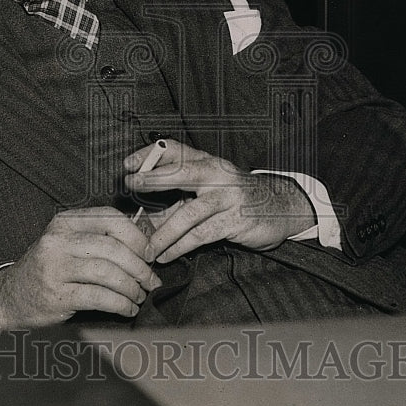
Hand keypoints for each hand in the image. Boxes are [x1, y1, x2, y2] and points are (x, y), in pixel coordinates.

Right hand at [0, 207, 161, 329]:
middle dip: (140, 267)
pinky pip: (99, 297)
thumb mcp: (67, 244)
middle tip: (151, 281)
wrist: (10, 297)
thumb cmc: (49, 270)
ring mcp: (55, 267)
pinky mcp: (56, 295)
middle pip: (113, 247)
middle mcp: (58, 240)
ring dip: (132, 287)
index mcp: (65, 222)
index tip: (151, 253)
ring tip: (139, 296)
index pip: (110, 218)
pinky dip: (120, 304)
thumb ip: (98, 239)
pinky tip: (127, 309)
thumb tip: (146, 244)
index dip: (137, 236)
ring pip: (108, 272)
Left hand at [124, 141, 314, 262]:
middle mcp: (216, 173)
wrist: (279, 207)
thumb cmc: (233, 198)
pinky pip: (202, 235)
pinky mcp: (236, 220)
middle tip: (130, 185)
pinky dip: (180, 247)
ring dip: (163, 232)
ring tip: (146, 248)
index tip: (127, 166)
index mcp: (205, 161)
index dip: (148, 155)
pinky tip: (166, 256)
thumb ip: (174, 200)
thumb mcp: (205, 190)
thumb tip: (139, 216)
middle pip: (181, 172)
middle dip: (154, 179)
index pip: (173, 149)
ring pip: (189, 213)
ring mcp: (228, 196)